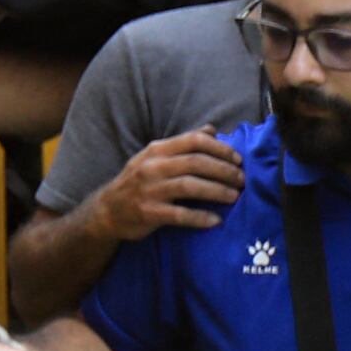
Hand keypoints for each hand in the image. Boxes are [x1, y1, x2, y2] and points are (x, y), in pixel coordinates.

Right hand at [84, 130, 243, 242]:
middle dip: (224, 170)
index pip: (194, 141)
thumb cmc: (139, 182)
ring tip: (235, 196)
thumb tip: (212, 129)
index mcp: (157, 150)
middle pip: (196, 163)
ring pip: (190, 186)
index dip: (220, 148)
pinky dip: (200, 218)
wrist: (108, 210)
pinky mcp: (148, 212)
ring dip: (217, 191)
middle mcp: (152, 166)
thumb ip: (183, 144)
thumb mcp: (155, 157)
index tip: (238, 159)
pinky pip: (179, 215)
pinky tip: (216, 220)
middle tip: (242, 180)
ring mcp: (149, 190)